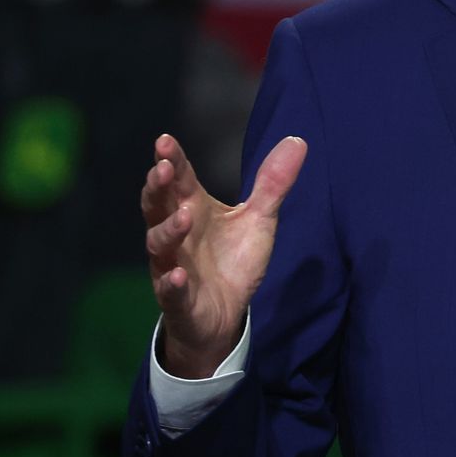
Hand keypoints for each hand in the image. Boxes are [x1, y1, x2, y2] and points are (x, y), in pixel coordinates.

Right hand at [141, 132, 306, 377]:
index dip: (172, 160)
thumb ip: (272, 184)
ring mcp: (172, 266)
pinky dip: (172, 283)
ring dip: (169, 230)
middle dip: (158, 187)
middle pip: (157, 206)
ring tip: (184, 215)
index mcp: (192, 209)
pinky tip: (177, 275)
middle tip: (163, 167)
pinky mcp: (178, 300)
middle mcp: (176, 235)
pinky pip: (170, 291)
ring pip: (159, 245)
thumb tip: (297, 140)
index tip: (165, 140)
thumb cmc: (231, 262)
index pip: (179, 180)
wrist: (224, 316)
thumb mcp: (258, 220)